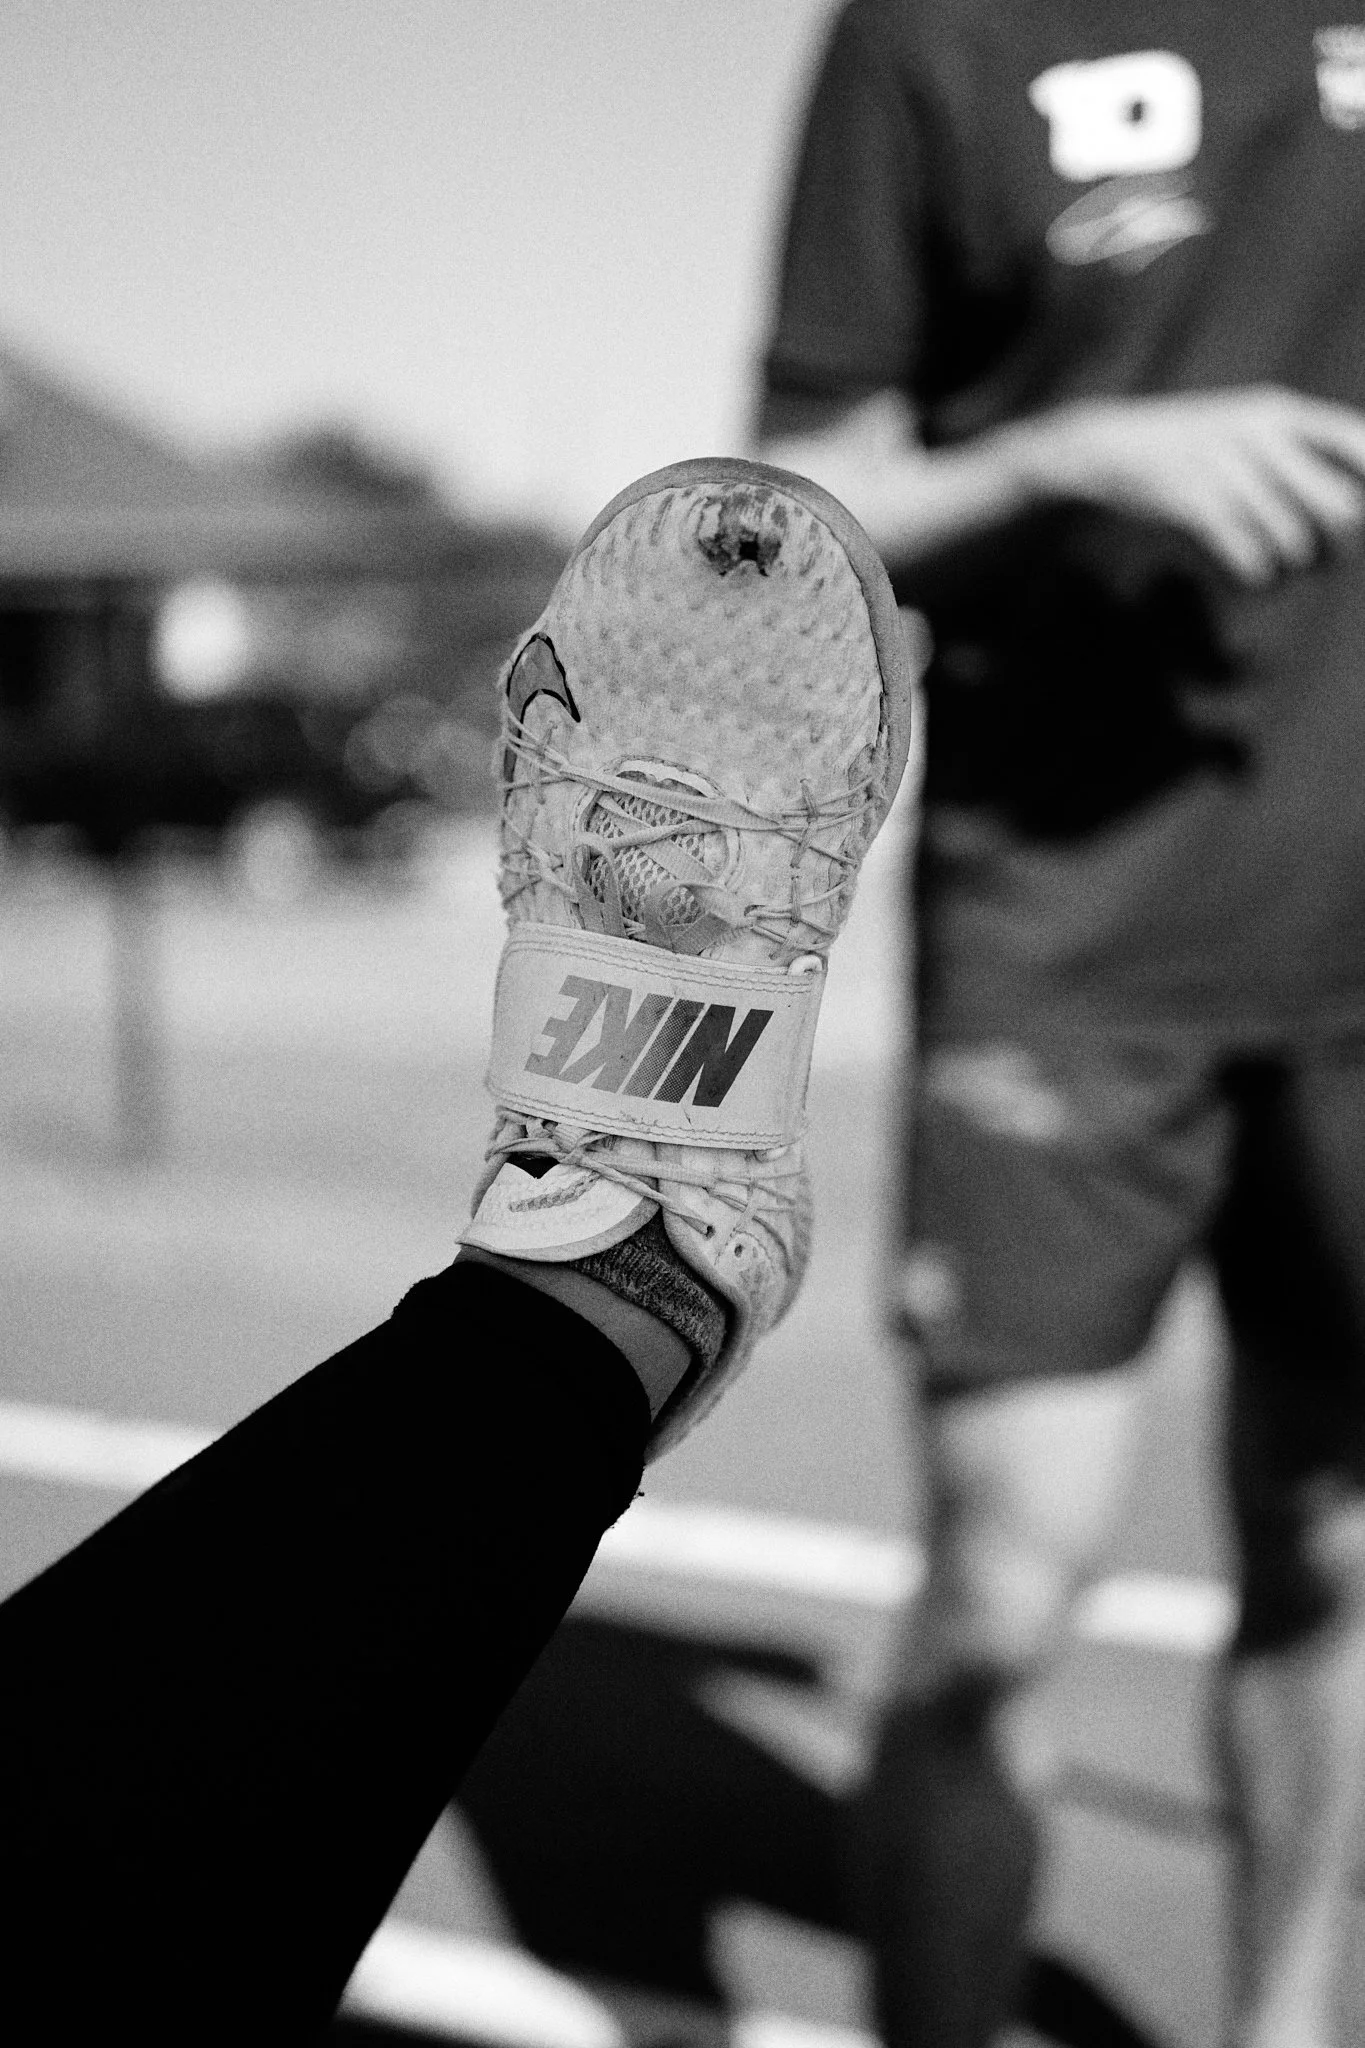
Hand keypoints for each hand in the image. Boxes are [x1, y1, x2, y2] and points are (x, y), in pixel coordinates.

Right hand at [1009, 388, 1364, 584]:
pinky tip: (1245, 573)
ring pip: (1297, 544)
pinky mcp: (1195, 503)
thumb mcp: (1245, 426)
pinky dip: (1254, 577)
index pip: (1360, 444)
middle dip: (1336, 549)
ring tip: (1271, 567)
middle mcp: (1263, 434)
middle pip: (1343, 511)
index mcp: (1281, 411)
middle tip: (1315, 559)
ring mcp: (1228, 468)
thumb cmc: (1184, 448)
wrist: (1104, 448)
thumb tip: (1349, 509)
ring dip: (1288, 569)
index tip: (1353, 521)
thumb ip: (1297, 450)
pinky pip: (1252, 560)